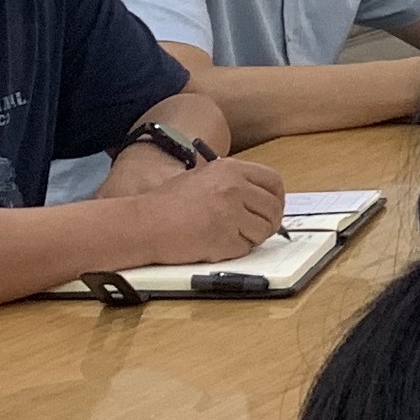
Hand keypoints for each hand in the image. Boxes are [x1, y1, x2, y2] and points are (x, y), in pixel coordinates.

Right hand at [134, 156, 285, 262]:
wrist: (143, 223)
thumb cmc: (167, 204)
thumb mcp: (203, 178)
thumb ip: (233, 184)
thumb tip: (261, 200)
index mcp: (230, 169)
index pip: (273, 181)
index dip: (276, 199)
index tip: (270, 210)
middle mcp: (233, 187)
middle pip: (273, 208)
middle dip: (269, 223)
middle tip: (256, 230)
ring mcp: (230, 213)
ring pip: (263, 231)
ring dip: (251, 238)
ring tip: (228, 236)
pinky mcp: (223, 238)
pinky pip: (245, 248)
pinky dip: (234, 250)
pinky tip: (215, 244)